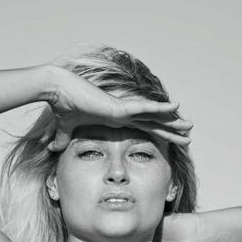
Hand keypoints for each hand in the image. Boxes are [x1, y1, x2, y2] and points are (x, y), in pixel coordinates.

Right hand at [40, 66, 190, 153]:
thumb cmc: (63, 106)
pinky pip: (145, 108)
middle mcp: (123, 112)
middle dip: (171, 130)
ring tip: (189, 125)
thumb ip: (62, 140)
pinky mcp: (120, 105)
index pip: (142, 128)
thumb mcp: (65, 130)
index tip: (170, 140)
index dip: (157, 134)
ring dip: (172, 120)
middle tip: (188, 136)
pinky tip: (176, 108)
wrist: (59, 91)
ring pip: (154, 116)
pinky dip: (161, 108)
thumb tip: (51, 150)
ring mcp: (124, 108)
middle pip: (154, 123)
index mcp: (116, 118)